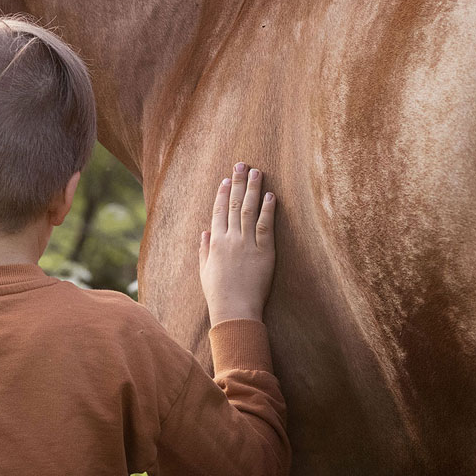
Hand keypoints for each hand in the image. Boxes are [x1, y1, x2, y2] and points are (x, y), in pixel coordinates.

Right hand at [199, 162, 275, 324]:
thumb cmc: (218, 294)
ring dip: (253, 189)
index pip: (218, 211)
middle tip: (242, 164)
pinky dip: (268, 210)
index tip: (226, 178)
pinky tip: (271, 195)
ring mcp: (246, 244)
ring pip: (249, 210)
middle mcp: (229, 239)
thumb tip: (203, 232)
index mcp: (215, 242)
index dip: (222, 192)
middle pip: (233, 204)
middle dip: (238, 182)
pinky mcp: (264, 253)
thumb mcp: (205, 270)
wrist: (234, 310)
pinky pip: (265, 226)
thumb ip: (204, 249)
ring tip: (257, 172)